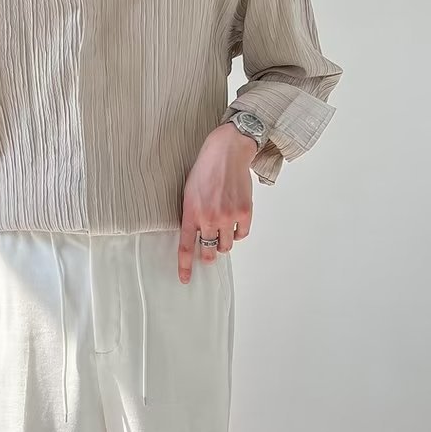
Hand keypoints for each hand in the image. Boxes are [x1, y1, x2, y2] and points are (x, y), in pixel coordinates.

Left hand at [178, 123, 256, 282]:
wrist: (227, 152)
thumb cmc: (205, 170)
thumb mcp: (189, 193)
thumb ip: (191, 216)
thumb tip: (196, 237)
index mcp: (191, 213)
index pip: (186, 246)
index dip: (185, 266)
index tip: (185, 279)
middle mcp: (209, 218)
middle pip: (209, 251)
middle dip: (208, 254)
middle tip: (209, 249)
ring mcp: (228, 216)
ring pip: (226, 245)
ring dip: (223, 242)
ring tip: (222, 229)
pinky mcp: (245, 212)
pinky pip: (242, 234)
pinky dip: (238, 232)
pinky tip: (234, 222)